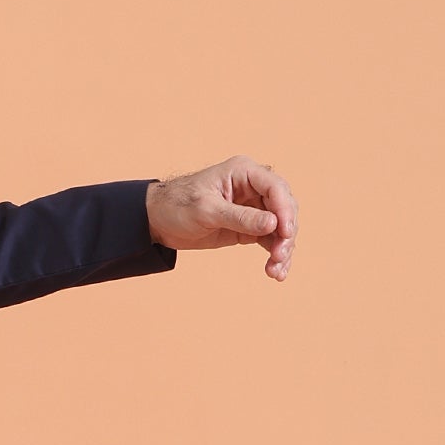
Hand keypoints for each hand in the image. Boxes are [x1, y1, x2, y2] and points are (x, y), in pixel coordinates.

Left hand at [145, 156, 297, 279]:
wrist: (158, 220)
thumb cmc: (178, 206)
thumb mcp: (207, 211)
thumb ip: (240, 218)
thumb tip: (273, 224)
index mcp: (244, 172)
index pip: (276, 188)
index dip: (285, 211)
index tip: (286, 234)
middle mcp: (253, 187)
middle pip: (284, 208)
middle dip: (286, 233)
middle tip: (280, 256)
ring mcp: (253, 207)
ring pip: (280, 226)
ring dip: (283, 248)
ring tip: (276, 271)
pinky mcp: (249, 226)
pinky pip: (270, 239)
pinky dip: (274, 254)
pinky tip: (275, 272)